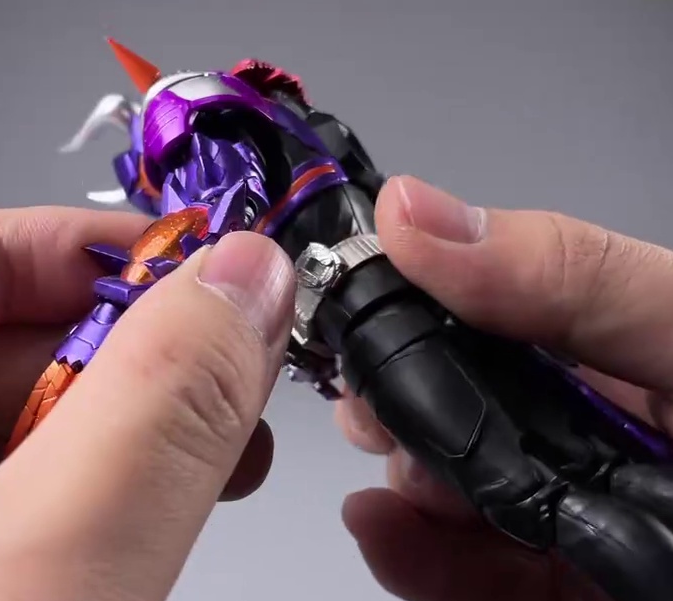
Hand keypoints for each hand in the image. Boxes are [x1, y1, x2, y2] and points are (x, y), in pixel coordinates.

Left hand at [0, 207, 294, 599]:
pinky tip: (144, 509)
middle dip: (90, 360)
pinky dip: (62, 520)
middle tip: (212, 352)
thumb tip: (240, 291)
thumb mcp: (21, 586)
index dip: (27, 253)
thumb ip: (145, 423)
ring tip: (208, 437)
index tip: (155, 259)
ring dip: (94, 445)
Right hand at [336, 175, 672, 600]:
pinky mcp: (561, 591)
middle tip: (370, 395)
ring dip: (397, 479)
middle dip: (400, 399)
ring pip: (450, 497)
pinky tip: (383, 529)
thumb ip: (572, 279)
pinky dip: (412, 558)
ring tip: (384, 467)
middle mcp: (590, 430)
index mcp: (622, 347)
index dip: (416, 299)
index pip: (492, 309)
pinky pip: (467, 578)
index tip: (362, 297)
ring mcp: (575, 517)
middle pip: (461, 410)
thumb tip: (421, 216)